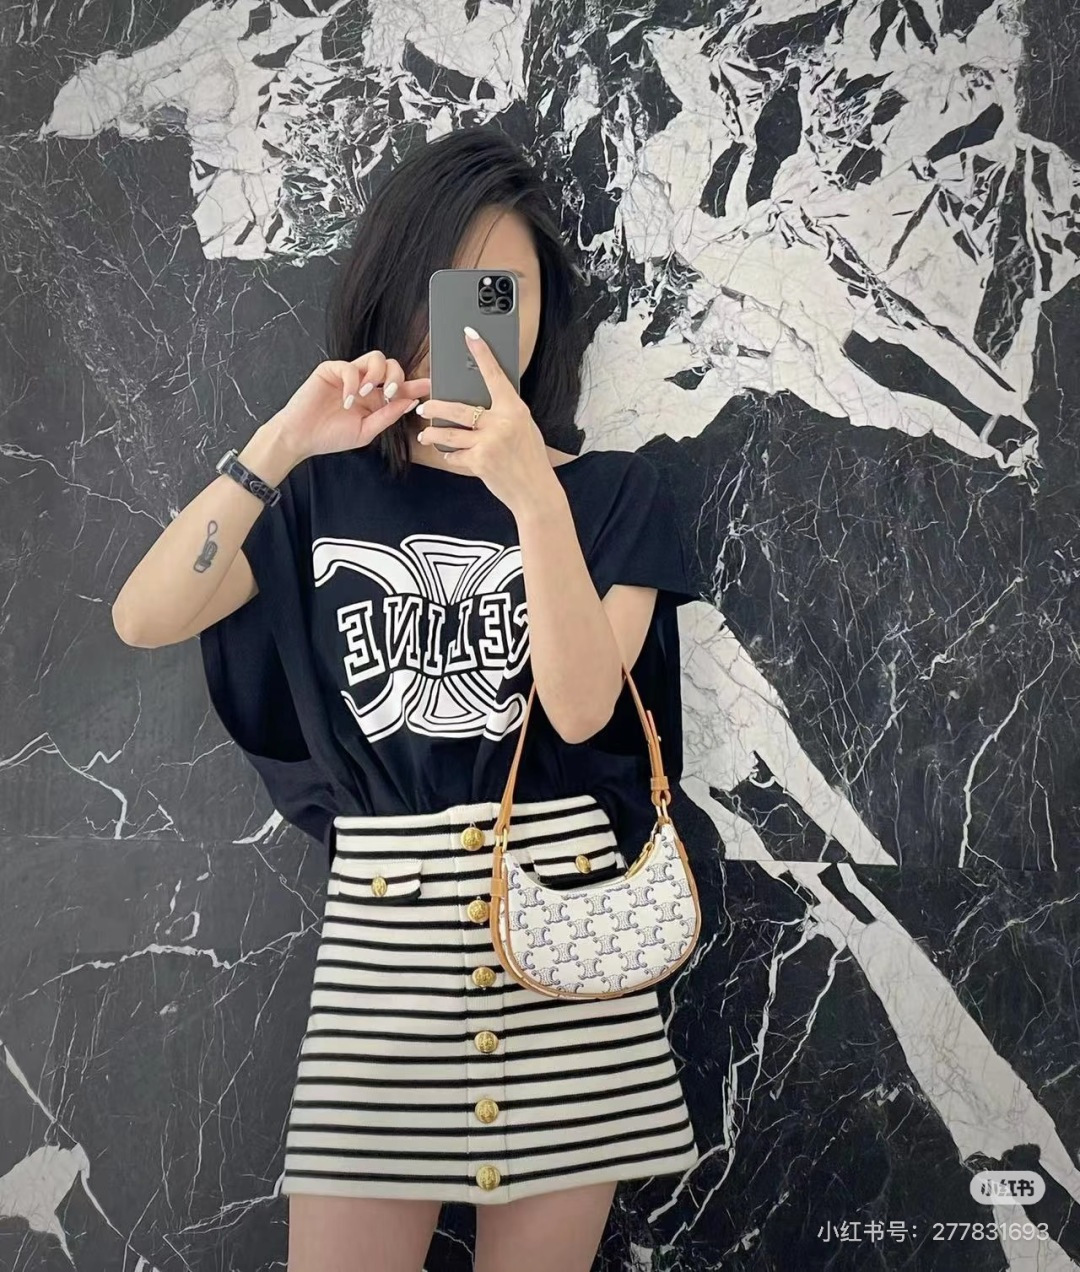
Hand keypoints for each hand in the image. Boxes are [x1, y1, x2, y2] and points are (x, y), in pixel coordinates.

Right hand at [274, 350, 430, 460]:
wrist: (302, 438)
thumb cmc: (330, 436)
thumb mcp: (366, 431)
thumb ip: (387, 416)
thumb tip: (410, 403)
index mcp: (375, 400)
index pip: (400, 387)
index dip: (415, 385)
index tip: (430, 385)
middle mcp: (365, 384)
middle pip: (392, 366)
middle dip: (397, 378)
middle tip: (392, 394)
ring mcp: (349, 375)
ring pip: (375, 358)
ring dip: (377, 375)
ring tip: (368, 394)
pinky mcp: (331, 370)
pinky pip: (350, 367)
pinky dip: (353, 383)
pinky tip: (347, 400)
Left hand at [415, 328, 555, 514]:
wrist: (535, 490)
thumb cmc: (529, 457)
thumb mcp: (523, 426)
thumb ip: (504, 412)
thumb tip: (478, 399)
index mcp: (514, 409)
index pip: (494, 375)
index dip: (482, 353)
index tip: (469, 334)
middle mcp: (501, 423)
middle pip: (457, 408)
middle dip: (435, 407)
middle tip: (424, 406)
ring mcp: (488, 443)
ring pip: (448, 433)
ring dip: (432, 434)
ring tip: (425, 433)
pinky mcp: (479, 462)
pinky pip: (454, 455)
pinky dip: (451, 456)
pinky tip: (452, 456)